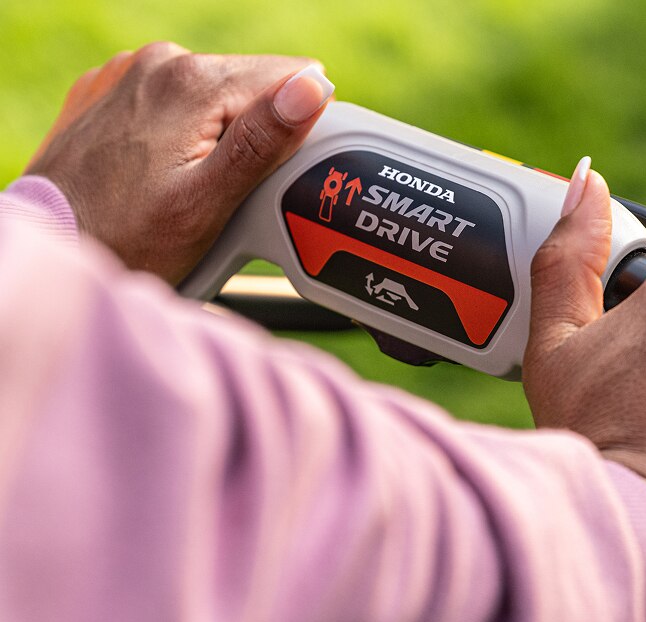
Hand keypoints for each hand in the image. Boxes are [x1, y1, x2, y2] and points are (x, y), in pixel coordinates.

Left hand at [25, 42, 333, 283]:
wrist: (51, 249)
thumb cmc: (125, 240)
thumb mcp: (209, 202)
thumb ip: (264, 140)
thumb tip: (311, 87)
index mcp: (191, 83)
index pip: (290, 79)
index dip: (298, 130)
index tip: (274, 176)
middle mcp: (158, 65)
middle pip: (250, 88)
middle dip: (258, 137)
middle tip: (231, 197)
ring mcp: (128, 76)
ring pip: (214, 98)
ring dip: (221, 139)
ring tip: (194, 191)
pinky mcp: (110, 95)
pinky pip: (174, 105)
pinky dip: (182, 136)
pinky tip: (164, 177)